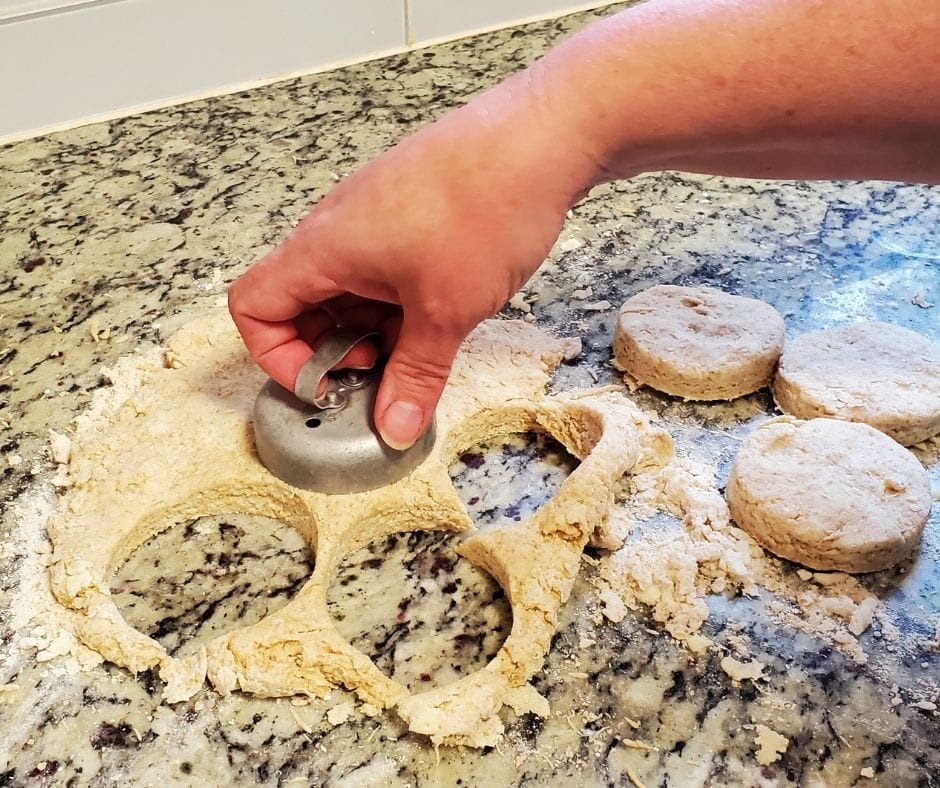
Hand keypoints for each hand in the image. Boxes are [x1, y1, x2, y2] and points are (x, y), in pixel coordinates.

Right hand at [228, 69, 597, 449]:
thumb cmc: (483, 206)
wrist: (543, 136)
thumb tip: (394, 425)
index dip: (275, 357)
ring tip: (418, 350)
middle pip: (299, 301)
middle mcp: (337, 228)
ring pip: (347, 288)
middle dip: (331, 350)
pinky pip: (381, 268)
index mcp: (323, 248)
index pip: (253, 306)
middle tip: (377, 376)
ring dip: (370, 329)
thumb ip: (414, 376)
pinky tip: (440, 317)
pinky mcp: (408, 212)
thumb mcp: (445, 312)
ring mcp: (373, 217)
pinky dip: (397, 303)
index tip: (323, 384)